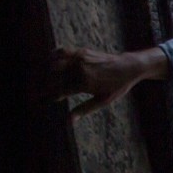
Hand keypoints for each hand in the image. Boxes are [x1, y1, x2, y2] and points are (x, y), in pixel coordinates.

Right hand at [50, 46, 168, 117]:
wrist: (129, 67)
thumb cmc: (117, 86)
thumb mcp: (103, 101)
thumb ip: (84, 109)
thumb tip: (69, 121)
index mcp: (84, 84)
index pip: (59, 91)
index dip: (50, 96)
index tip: (45, 100)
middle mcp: (80, 70)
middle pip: (53, 77)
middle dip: (46, 85)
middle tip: (43, 91)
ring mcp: (80, 59)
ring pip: (54, 64)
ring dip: (48, 71)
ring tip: (47, 78)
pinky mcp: (81, 51)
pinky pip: (62, 52)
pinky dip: (53, 56)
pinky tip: (52, 63)